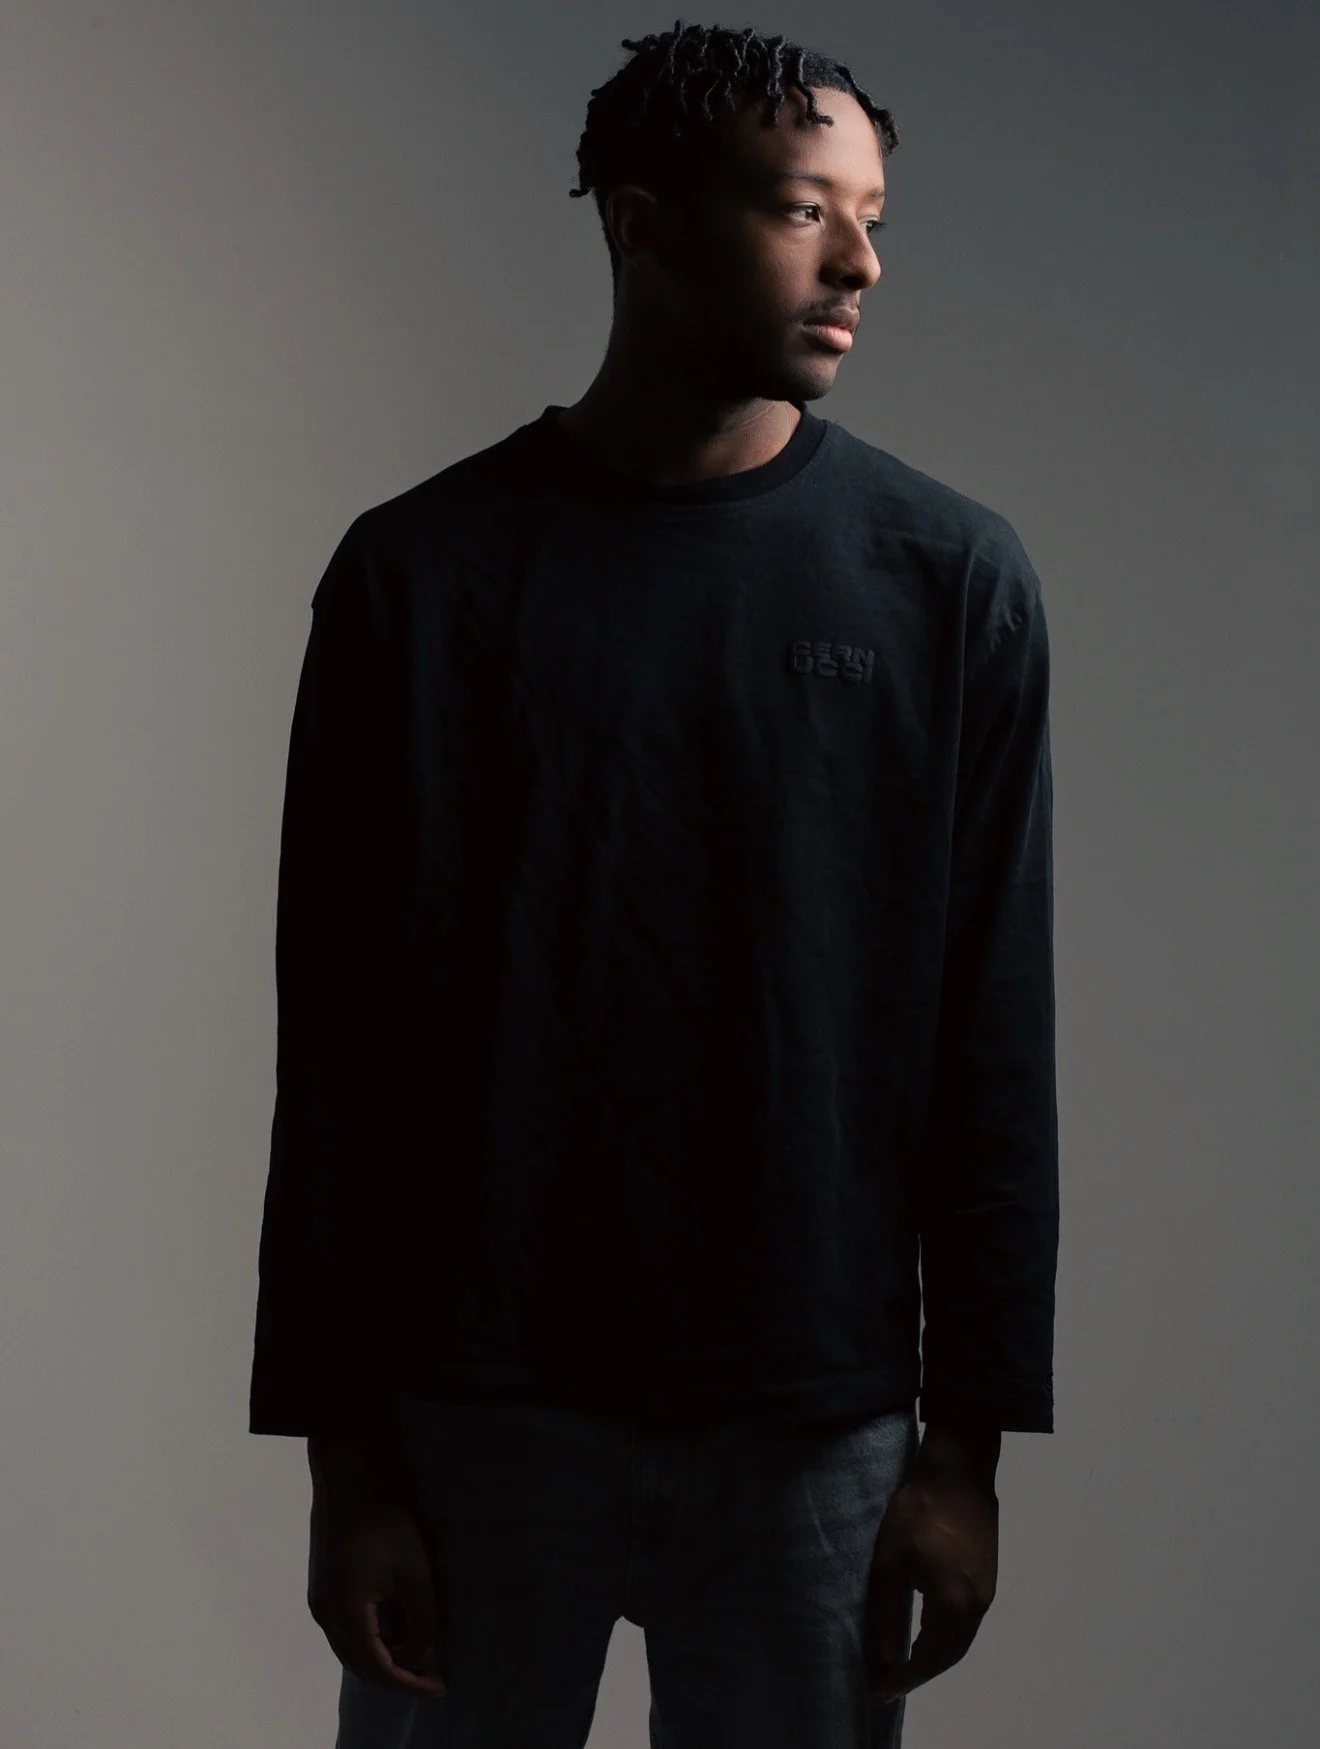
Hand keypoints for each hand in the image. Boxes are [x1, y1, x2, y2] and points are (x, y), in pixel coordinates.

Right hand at [307, 1481, 448, 1697]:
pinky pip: (346, 1629)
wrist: (350, 1476)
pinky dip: (371, 1637)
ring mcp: (320, 1601)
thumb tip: (426, 1653)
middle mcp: (325, 1615)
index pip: (379, 1670)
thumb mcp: (414, 1571)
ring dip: (383, 1656)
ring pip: (351, 1649)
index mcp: (346, 1615)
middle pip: (360, 1666)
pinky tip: (397, 1626)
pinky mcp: (323, 1586)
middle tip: (432, 1674)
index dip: (411, 1683)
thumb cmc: (385, 1520)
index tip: (440, 1687)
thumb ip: (422, 1618)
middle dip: (397, 1675)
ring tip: (420, 1650)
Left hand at [864, 1466, 998, 1704]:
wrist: (959, 1472)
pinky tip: (928, 1634)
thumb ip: (887, 1610)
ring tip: (906, 1665)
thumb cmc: (919, 1512)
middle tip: (890, 1684)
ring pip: (961, 1641)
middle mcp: (976, 1606)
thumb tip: (886, 1656)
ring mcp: (987, 1593)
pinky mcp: (988, 1578)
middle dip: (920, 1675)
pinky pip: (967, 1623)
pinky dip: (947, 1639)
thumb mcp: (891, 1560)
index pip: (929, 1658)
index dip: (905, 1678)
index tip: (881, 1690)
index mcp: (953, 1604)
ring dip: (935, 1659)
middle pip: (950, 1656)